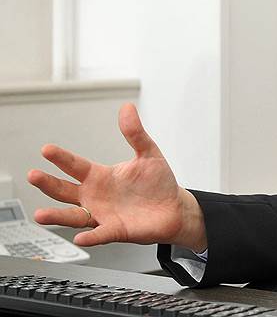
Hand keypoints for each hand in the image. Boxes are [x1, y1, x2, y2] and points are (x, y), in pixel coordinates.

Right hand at [26, 103, 206, 251]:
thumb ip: (136, 134)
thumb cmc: (158, 183)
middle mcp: (95, 196)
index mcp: (100, 176)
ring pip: (74, 216)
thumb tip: (128, 108)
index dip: (61, 158)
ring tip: (40, 214)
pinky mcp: (115, 230)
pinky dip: (90, 237)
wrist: (174, 208)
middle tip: (33, 175)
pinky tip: (80, 237)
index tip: (46, 149)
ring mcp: (102, 215)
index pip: (75, 165)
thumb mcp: (148, 154)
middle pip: (64, 190)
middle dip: (48, 183)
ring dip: (57, 216)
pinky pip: (100, 235)